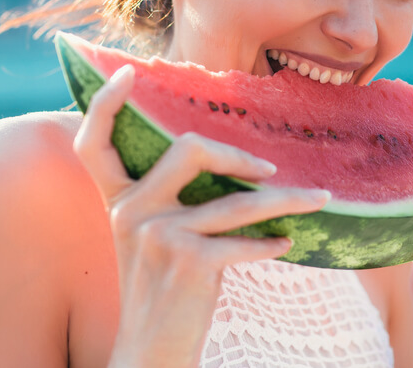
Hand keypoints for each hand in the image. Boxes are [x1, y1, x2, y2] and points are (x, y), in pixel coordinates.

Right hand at [73, 65, 330, 367]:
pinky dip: (271, 242)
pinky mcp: (187, 261)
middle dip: (240, 156)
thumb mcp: (151, 239)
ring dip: (287, 200)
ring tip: (318, 200)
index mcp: (117, 201)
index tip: (129, 73)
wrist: (150, 353)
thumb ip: (168, 199)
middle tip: (271, 171)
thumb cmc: (163, 292)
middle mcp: (130, 211)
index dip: (105, 104)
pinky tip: (286, 244)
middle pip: (190, 149)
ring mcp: (157, 235)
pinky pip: (244, 240)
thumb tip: (220, 157)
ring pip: (237, 200)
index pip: (94, 142)